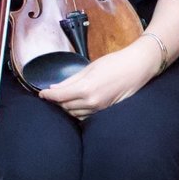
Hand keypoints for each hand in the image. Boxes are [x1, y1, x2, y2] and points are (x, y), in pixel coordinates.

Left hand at [39, 39, 160, 118]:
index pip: (59, 97)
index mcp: (86, 88)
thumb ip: (71, 80)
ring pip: (74, 114)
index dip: (48, 96)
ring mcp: (99, 109)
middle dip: (56, 101)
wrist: (137, 68)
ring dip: (66, 107)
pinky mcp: (105, 112)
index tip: (42, 93)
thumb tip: (54, 88)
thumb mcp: (89, 68)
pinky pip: (85, 116)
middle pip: (65, 107)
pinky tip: (76, 104)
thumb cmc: (114, 63)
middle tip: (52, 95)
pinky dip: (78, 111)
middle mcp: (91, 102)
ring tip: (63, 99)